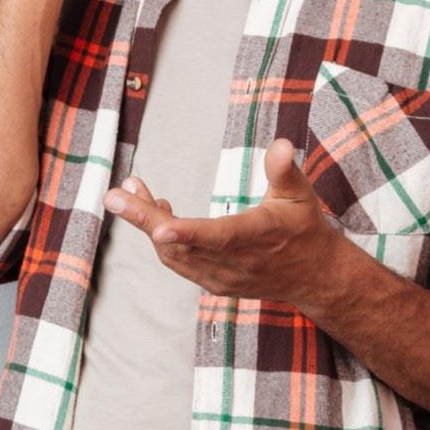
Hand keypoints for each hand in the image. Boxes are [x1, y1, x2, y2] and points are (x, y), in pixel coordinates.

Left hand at [102, 141, 357, 312]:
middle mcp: (235, 262)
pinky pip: (178, 264)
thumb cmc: (303, 227)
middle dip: (145, 218)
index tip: (160, 228)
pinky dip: (162, 241)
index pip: (219, 236)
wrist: (312, 275)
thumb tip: (280, 145)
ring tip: (131, 191)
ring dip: (148, 225)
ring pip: (173, 255)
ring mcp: (221, 277)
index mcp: (257, 237)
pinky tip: (156, 216)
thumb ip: (284, 170)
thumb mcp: (300, 194)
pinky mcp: (213, 284)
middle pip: (182, 244)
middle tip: (117, 193)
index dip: (187, 233)